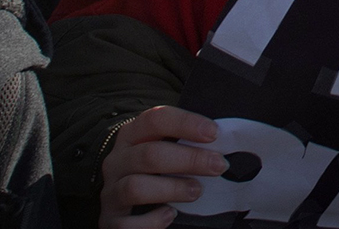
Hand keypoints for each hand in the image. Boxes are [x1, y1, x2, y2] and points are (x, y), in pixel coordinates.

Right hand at [97, 105, 222, 227]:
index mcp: (131, 135)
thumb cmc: (153, 169)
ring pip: (135, 187)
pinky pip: (127, 224)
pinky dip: (151, 221)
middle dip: (189, 159)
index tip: (214, 133)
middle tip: (218, 166)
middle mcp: (116, 161)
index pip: (154, 119)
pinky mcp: (111, 221)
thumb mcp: (161, 147)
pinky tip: (170, 215)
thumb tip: (227, 141)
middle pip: (149, 155)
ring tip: (197, 191)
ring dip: (172, 188)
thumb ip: (184, 142)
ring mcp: (110, 192)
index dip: (185, 123)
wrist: (122, 200)